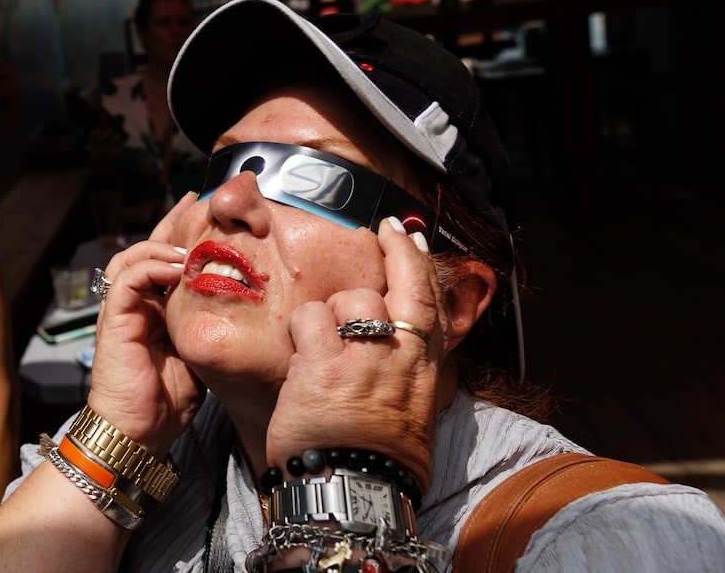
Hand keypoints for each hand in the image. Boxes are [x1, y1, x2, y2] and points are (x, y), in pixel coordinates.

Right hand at [85, 192, 204, 456]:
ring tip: (187, 244)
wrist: (139, 431)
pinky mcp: (114, 319)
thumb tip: (239, 307)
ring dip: (160, 244)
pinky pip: (127, 279)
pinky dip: (148, 266)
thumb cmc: (167, 401)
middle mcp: (136, 304)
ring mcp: (122, 310)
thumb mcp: (198, 354)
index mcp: (155, 309)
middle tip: (194, 204)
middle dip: (171, 224)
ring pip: (132, 257)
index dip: (182, 235)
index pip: (165, 262)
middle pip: (147, 249)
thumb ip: (206, 325)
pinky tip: (173, 265)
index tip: (204, 212)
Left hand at [264, 219, 446, 491]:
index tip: (407, 233)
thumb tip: (400, 360)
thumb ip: (406, 380)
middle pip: (392, 290)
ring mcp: (363, 359)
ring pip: (351, 300)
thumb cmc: (378, 465)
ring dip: (330, 314)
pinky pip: (309, 319)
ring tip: (320, 346)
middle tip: (370, 241)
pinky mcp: (323, 366)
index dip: (416, 260)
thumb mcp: (413, 421)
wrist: (354, 495)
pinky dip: (301, 329)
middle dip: (379, 267)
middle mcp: (400, 359)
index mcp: (424, 373)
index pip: (429, 301)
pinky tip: (300, 353)